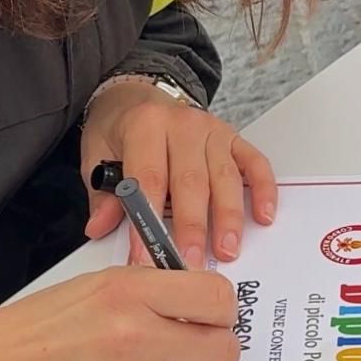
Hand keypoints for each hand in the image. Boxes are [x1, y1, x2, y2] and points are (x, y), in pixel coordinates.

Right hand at [0, 265, 238, 360]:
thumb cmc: (41, 326)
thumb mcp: (99, 285)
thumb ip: (152, 290)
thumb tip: (199, 304)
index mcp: (133, 291)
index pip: (218, 298)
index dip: (222, 311)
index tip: (209, 319)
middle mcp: (137, 334)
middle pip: (223, 351)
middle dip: (215, 353)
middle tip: (194, 353)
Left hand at [81, 80, 276, 266]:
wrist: (139, 96)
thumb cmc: (121, 131)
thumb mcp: (97, 154)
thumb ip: (103, 193)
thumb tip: (99, 227)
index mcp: (146, 126)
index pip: (148, 179)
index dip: (148, 222)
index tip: (145, 258)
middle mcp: (183, 125)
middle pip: (191, 181)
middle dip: (192, 227)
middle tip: (191, 263)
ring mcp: (212, 130)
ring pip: (224, 177)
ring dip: (228, 217)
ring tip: (227, 250)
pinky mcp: (234, 137)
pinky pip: (254, 163)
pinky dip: (263, 189)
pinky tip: (264, 216)